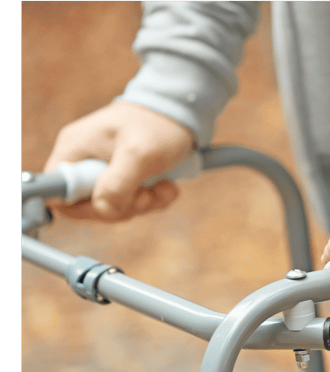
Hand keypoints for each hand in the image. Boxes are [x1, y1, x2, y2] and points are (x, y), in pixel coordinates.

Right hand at [43, 101, 194, 221]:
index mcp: (75, 150)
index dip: (80, 208)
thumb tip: (103, 211)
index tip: (110, 205)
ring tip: (163, 186)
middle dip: (122, 207)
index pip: (56, 192)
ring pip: (116, 207)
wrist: (182, 111)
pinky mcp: (127, 179)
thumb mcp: (139, 154)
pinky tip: (167, 185)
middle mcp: (85, 161)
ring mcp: (106, 171)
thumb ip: (118, 184)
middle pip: (89, 206)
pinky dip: (155, 200)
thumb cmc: (158, 125)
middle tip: (146, 194)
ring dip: (144, 204)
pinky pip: (135, 203)